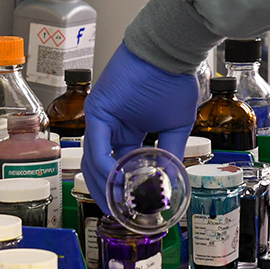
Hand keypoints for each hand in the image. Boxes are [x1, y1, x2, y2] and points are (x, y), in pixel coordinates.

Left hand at [82, 42, 199, 213]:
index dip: (123, 188)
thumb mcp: (176, 126)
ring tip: (119, 203)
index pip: (118, 165)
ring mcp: (101, 119)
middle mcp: (110, 126)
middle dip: (108, 193)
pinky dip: (104, 166)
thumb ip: (169, 153)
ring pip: (94, 161)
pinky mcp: (97, 111)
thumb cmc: (174, 80)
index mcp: (127, 129)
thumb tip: (170, 182)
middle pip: (100, 167)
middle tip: (119, 213)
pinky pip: (96, 145)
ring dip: (105, 185)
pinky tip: (116, 181)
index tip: (132, 207)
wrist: (170, 54)